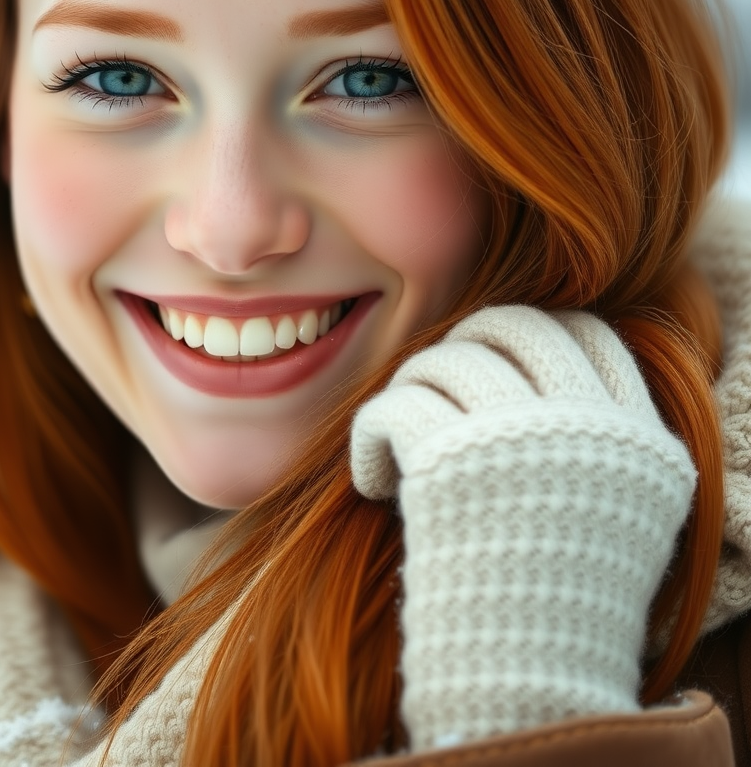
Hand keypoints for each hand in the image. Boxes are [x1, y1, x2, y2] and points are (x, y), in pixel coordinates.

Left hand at [350, 306, 695, 749]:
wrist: (525, 686)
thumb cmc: (555, 604)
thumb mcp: (612, 514)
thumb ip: (590, 438)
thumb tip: (524, 367)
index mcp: (641, 441)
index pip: (594, 337)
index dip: (538, 338)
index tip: (500, 365)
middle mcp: (592, 428)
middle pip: (519, 326)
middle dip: (469, 341)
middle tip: (441, 382)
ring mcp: (524, 437)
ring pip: (450, 357)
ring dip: (413, 386)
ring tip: (404, 437)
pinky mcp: (453, 459)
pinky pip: (396, 404)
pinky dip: (370, 433)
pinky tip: (374, 476)